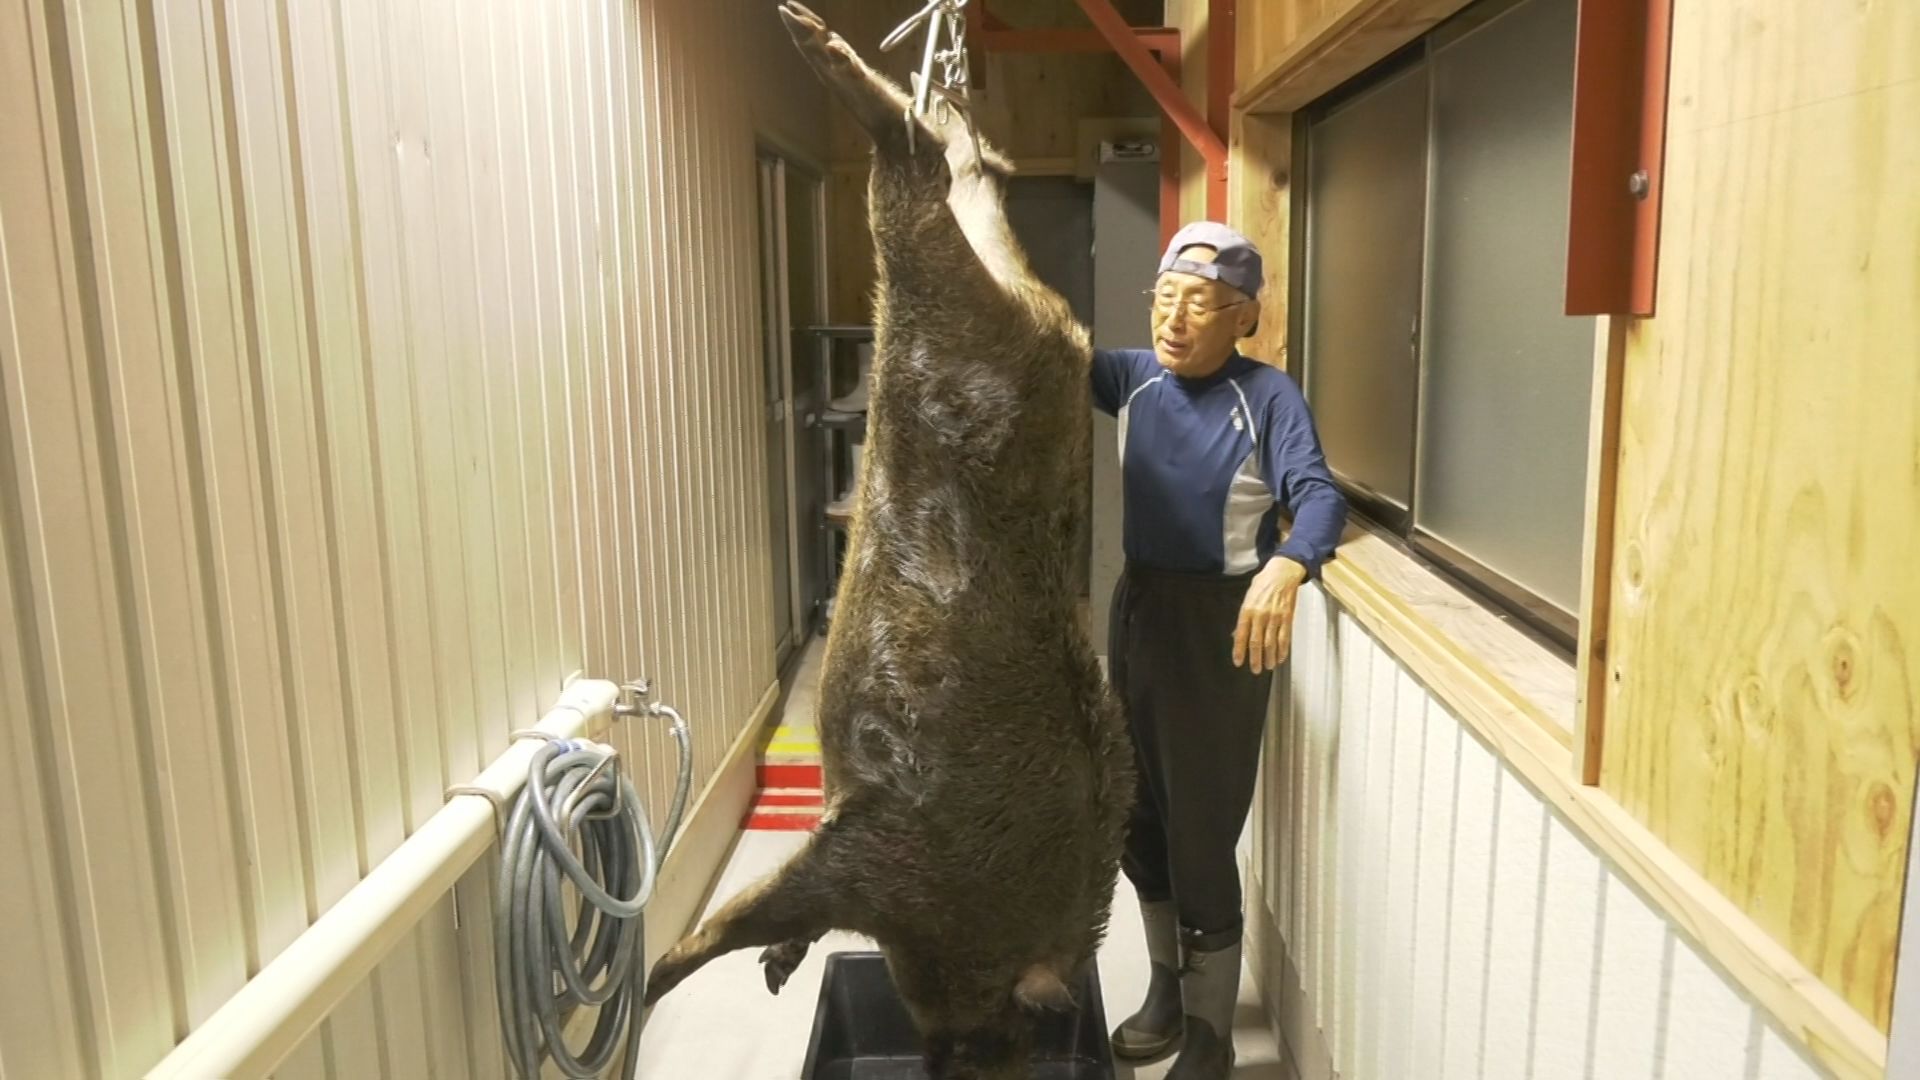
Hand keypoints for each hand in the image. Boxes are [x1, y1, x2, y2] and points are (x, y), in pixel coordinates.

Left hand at [1233, 556, 1307, 673]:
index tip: (1238, 662)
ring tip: (1268, 666)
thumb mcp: (1248, 597)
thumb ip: (1242, 617)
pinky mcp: (1287, 618)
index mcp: (1247, 610)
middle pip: (1256, 643)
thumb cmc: (1262, 584)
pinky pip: (1285, 638)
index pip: (1240, 635)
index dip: (1239, 651)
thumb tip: (1236, 635)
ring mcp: (1275, 617)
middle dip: (1255, 659)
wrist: (1282, 573)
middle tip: (1255, 670)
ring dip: (1269, 657)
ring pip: (1271, 643)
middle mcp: (1260, 615)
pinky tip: (1280, 658)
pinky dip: (1283, 650)